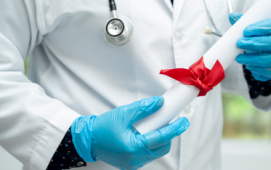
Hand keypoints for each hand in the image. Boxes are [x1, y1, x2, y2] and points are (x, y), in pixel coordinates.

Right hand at [71, 96, 189, 169]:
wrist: (86, 140)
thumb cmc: (101, 128)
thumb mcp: (124, 114)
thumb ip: (143, 108)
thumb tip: (159, 103)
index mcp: (134, 148)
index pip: (161, 138)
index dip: (175, 128)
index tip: (184, 121)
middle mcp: (135, 159)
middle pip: (161, 147)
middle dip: (168, 135)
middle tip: (168, 121)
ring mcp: (132, 163)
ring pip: (155, 152)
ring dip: (159, 139)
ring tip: (154, 126)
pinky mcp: (130, 163)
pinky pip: (146, 154)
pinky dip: (150, 144)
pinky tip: (145, 134)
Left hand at [229, 12, 270, 80]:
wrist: (269, 56)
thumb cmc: (263, 40)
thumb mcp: (256, 31)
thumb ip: (246, 24)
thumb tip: (233, 17)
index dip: (260, 28)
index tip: (246, 31)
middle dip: (254, 43)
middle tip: (240, 43)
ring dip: (253, 59)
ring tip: (240, 58)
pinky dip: (258, 69)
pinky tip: (249, 65)